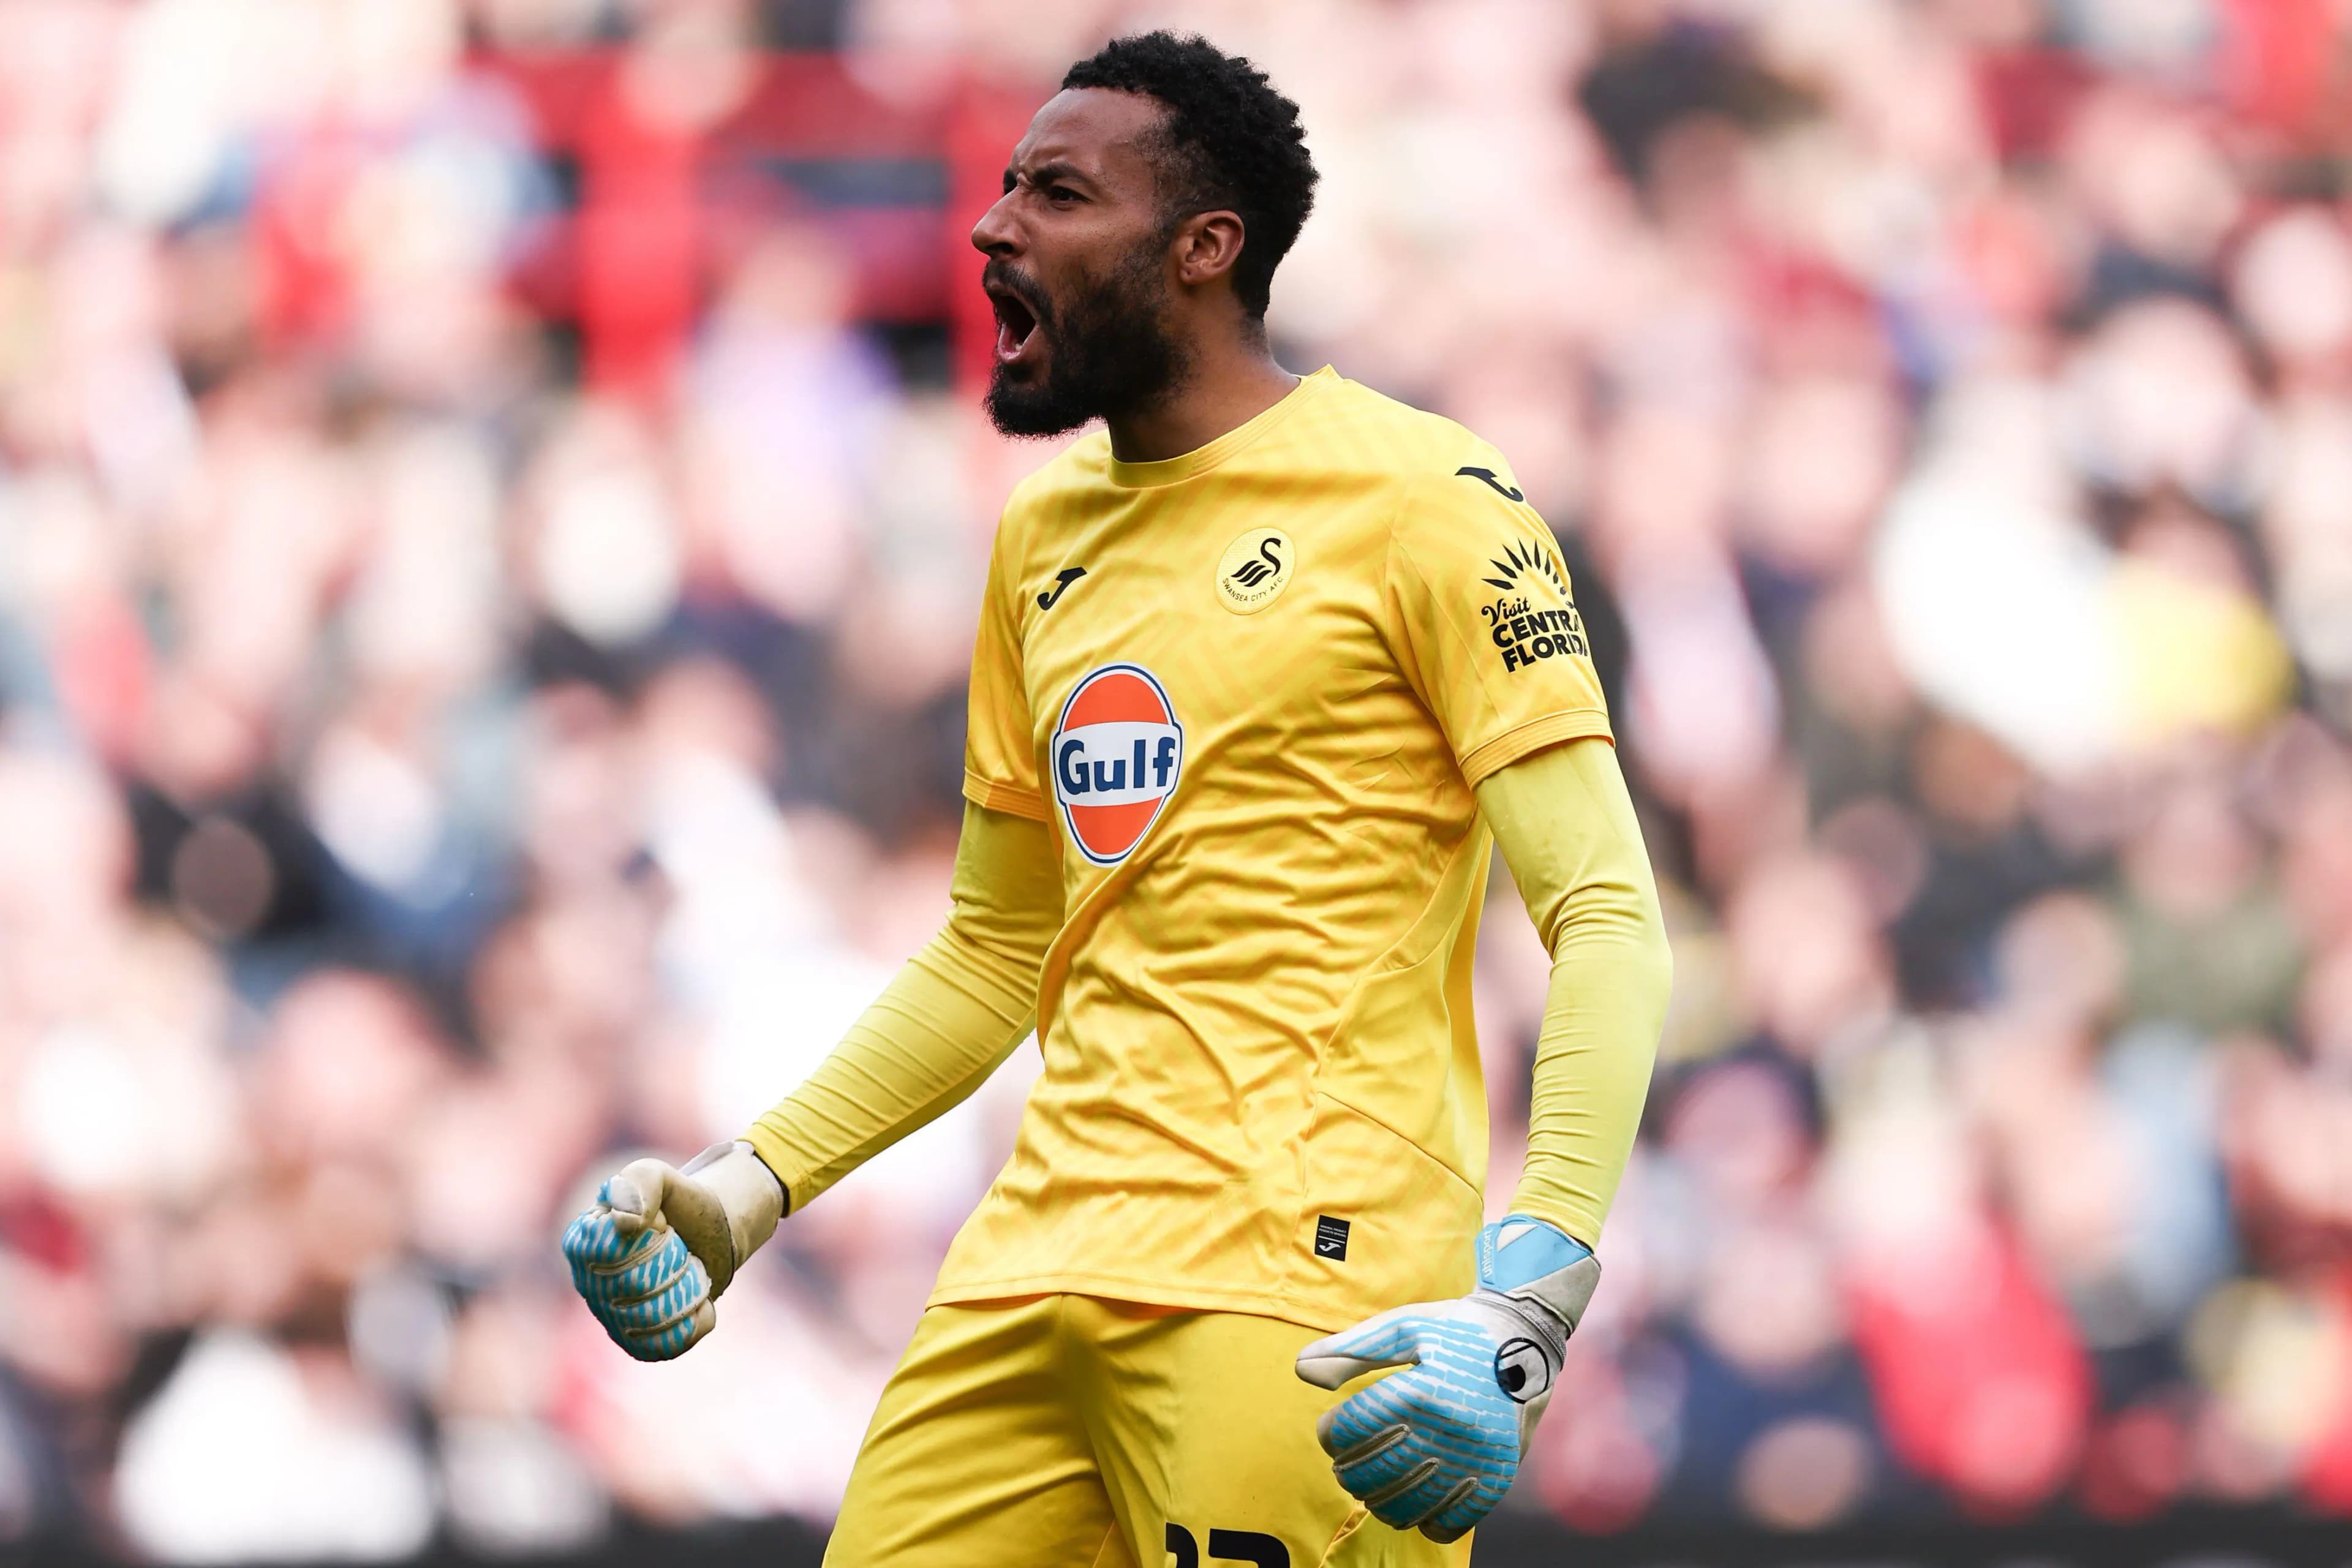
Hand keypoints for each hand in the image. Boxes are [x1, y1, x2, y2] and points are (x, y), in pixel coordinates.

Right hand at [562, 1140, 783, 1361]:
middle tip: (680, 1246)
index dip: (651, 1237)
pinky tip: (698, 1301)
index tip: (663, 1221)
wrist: (709, 1234)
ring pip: (653, 1319)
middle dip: (673, 1261)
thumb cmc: (677, 1203)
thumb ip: (640, 1183)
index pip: (613, 1254)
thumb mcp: (660, 1176)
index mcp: (581, 1243)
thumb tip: (626, 1224)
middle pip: (636, 1288)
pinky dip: (695, 1320)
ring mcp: (611, 1319)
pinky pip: (667, 1344)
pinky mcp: (638, 1344)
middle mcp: (588, 1285)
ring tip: (689, 1270)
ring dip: (687, 1289)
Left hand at [1294, 1216, 1597, 1540]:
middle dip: (1347, 1471)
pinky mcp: (1496, 1478)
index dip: (1330, 1434)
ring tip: (1371, 1483)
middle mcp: (1450, 1430)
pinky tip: (1412, 1503)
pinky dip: (1423, 1521)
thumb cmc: (1455, 1331)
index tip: (1330, 1430)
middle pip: (1374, 1473)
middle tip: (1344, 1461)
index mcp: (1422, 1389)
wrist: (1525, 1341)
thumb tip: (1302, 1371)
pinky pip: (1451, 1522)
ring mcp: (1476, 1459)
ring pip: (1407, 1505)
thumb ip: (1351, 1349)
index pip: (1352, 1430)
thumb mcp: (1404, 1327)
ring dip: (1377, 1499)